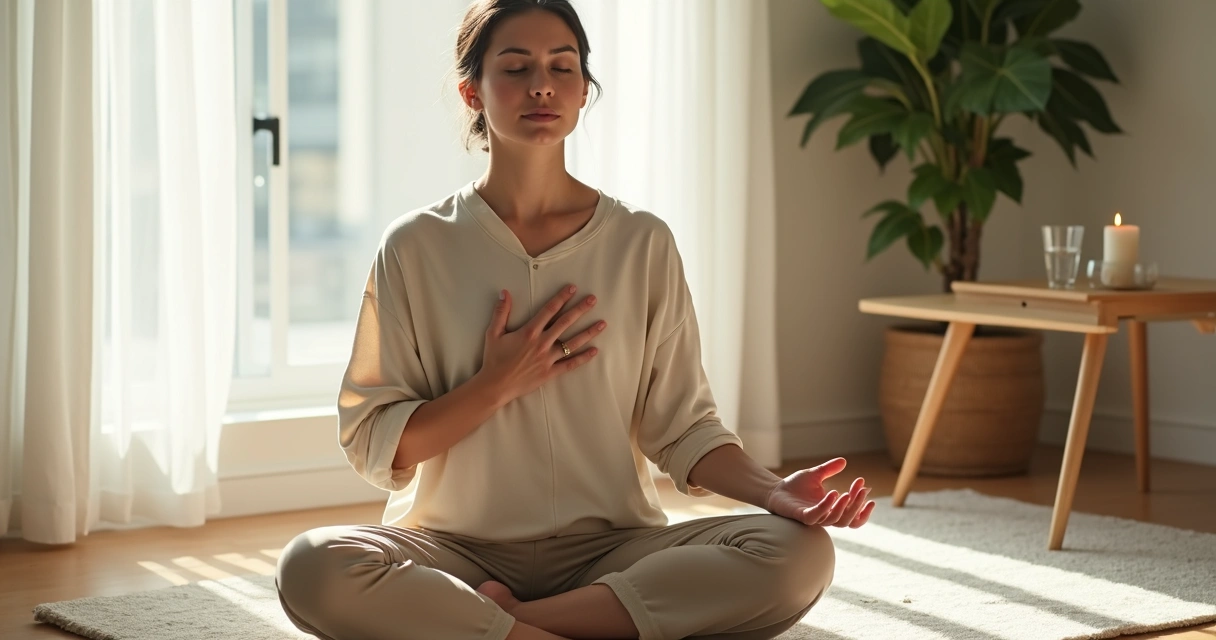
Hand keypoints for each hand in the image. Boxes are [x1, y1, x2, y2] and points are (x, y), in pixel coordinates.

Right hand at [478, 285, 605, 404]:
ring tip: (602, 324)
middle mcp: (541, 343)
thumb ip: (501, 312)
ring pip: (572, 343)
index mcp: (529, 332)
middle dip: (580, 309)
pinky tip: (595, 351)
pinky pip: (570, 364)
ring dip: (588, 332)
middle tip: (593, 299)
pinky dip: (583, 358)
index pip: (549, 310)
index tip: (573, 288)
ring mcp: (548, 359)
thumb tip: (505, 292)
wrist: (495, 386)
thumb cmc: (494, 359)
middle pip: (565, 323)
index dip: (562, 297)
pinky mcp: (550, 372)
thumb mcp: (494, 333)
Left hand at [763, 458, 874, 527]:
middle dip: (857, 505)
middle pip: (848, 519)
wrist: (775, 490)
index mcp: (831, 509)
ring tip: (848, 493)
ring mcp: (814, 517)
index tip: (866, 488)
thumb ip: (829, 469)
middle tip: (862, 490)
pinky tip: (833, 493)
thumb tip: (844, 460)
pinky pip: (816, 516)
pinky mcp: (802, 516)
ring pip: (835, 520)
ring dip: (844, 507)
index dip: (862, 506)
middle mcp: (825, 516)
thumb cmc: (795, 486)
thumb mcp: (815, 474)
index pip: (853, 515)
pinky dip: (826, 506)